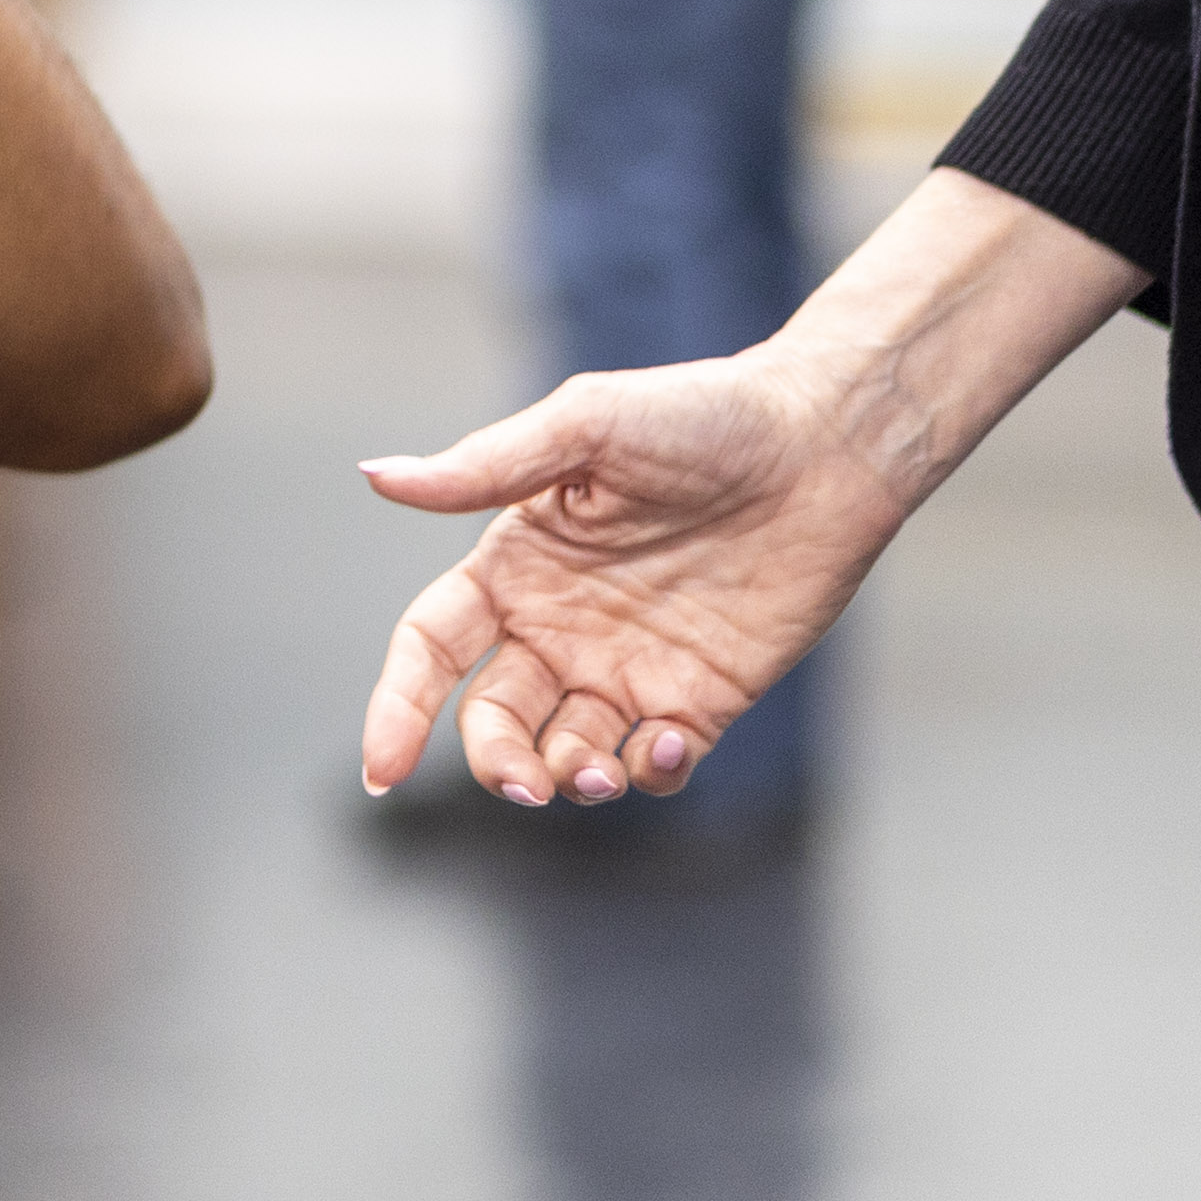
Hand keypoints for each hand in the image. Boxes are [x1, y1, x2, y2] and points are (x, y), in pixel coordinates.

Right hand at [356, 350, 907, 804]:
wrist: (824, 446)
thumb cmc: (702, 417)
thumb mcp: (586, 426)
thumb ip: (485, 466)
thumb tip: (376, 474)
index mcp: (518, 563)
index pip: (433, 646)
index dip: (399, 706)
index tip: (382, 769)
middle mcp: (562, 625)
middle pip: (494, 719)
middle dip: (496, 763)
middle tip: (526, 783)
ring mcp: (630, 667)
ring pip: (568, 756)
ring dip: (569, 779)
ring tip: (596, 774)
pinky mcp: (700, 698)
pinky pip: (654, 766)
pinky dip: (647, 775)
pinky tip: (663, 743)